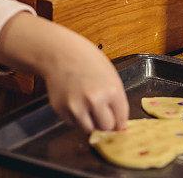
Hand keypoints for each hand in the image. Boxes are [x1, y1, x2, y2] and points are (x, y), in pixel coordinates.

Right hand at [0, 14, 127, 132]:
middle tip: (101, 111)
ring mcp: (76, 106)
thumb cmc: (89, 62)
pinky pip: (74, 123)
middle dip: (105, 122)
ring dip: (90, 121)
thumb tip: (121, 127)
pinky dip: (76, 116)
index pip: (121, 120)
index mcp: (112, 90)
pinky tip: (75, 99)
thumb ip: (117, 102)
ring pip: (89, 129)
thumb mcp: (111, 77)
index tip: (117, 120)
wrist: (62, 53)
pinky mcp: (61, 110)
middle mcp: (94, 100)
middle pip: (106, 127)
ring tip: (87, 104)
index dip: (119, 121)